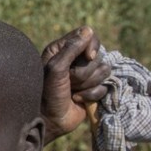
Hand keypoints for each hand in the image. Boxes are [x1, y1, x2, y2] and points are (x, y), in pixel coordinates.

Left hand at [41, 26, 110, 140]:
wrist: (48, 120)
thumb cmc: (47, 92)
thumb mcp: (56, 68)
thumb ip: (71, 48)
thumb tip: (88, 30)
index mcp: (61, 49)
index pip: (88, 36)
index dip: (92, 47)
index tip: (88, 56)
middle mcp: (73, 60)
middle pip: (98, 56)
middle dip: (84, 72)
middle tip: (69, 81)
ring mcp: (84, 75)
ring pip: (103, 71)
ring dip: (87, 84)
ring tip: (71, 91)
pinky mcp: (91, 89)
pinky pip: (104, 87)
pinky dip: (90, 95)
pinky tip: (77, 100)